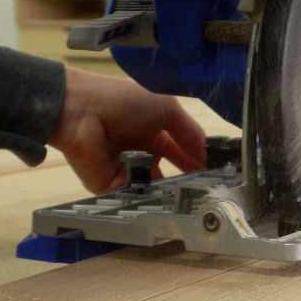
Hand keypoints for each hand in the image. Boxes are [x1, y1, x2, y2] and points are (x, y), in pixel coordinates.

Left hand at [48, 67, 206, 193]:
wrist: (82, 110)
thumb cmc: (125, 101)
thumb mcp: (166, 108)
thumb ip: (190, 133)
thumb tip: (207, 156)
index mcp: (158, 135)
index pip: (183, 155)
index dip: (199, 165)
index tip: (218, 179)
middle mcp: (144, 155)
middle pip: (171, 177)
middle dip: (186, 185)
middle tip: (206, 195)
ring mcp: (128, 173)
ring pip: (155, 191)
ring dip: (168, 194)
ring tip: (186, 197)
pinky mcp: (112, 187)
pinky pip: (134, 197)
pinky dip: (146, 199)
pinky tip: (161, 199)